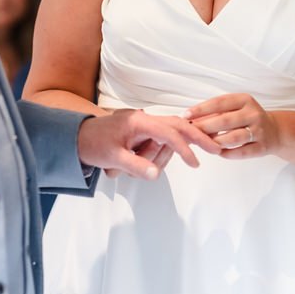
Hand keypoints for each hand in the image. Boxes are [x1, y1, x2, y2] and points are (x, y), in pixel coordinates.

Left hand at [77, 109, 220, 179]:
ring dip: (159, 157)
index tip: (196, 163)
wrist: (78, 138)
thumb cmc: (94, 145)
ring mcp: (144, 124)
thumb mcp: (112, 158)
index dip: (184, 148)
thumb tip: (156, 174)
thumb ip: (135, 166)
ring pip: (167, 139)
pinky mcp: (142, 131)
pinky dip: (157, 154)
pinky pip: (158, 142)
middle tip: (216, 148)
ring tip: (129, 167)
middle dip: (196, 137)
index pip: (169, 132)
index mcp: (138, 122)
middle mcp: (144, 119)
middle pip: (178, 125)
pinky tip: (137, 164)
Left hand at [184, 93, 276, 157]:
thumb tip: (191, 119)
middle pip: (225, 121)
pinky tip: (218, 152)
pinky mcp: (262, 147)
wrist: (275, 131)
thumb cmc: (247, 118)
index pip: (219, 103)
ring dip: (215, 141)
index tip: (186, 115)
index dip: (201, 109)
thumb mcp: (236, 108)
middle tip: (190, 132)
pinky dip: (227, 153)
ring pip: (233, 138)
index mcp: (244, 100)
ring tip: (204, 144)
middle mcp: (253, 114)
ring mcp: (259, 131)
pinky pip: (241, 153)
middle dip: (204, 127)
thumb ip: (217, 112)